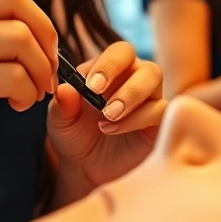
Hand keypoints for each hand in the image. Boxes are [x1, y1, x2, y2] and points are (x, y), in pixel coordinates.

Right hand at [0, 0, 58, 164]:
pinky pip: (14, 78)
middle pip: (19, 21)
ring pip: (20, 44)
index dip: (41, 21)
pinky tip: (18, 104)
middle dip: (45, 51)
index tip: (47, 49)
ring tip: (32, 91)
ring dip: (40, 74)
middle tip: (47, 75)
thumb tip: (50, 32)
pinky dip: (28, 94)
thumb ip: (6, 26)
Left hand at [48, 41, 164, 189]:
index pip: (117, 53)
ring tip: (107, 114)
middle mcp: (135, 78)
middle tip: (96, 91)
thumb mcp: (60, 123)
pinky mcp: (159, 121)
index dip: (105, 63)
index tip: (88, 84)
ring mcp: (150, 99)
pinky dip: (137, 118)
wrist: (88, 169)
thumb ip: (61, 105)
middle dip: (119, 72)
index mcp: (111, 69)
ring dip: (130, 93)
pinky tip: (113, 129)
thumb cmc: (75, 137)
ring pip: (154, 77)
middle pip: (140, 59)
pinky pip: (160, 109)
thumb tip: (64, 89)